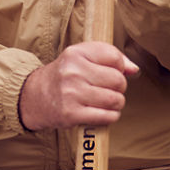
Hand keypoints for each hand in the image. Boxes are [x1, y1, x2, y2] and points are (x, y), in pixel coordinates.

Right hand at [18, 42, 139, 131]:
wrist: (35, 97)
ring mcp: (71, 94)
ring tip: (104, 101)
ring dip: (116, 103)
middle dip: (118, 87)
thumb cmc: (64, 76)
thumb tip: (134, 69)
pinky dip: (110, 116)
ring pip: (116, 100)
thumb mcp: (81, 57)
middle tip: (107, 89)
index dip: (120, 67)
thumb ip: (109, 57)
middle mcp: (72, 72)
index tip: (112, 72)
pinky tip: (102, 112)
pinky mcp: (72, 114)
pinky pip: (107, 116)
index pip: (115, 57)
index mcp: (75, 53)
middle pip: (119, 80)